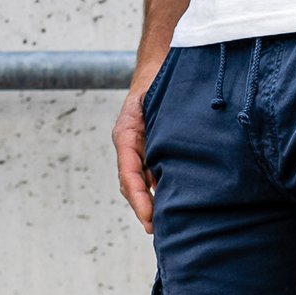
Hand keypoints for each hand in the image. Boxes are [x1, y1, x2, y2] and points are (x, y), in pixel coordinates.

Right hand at [112, 72, 157, 233]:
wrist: (162, 64)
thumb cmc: (161, 81)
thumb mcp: (157, 104)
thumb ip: (159, 132)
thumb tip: (166, 167)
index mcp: (126, 134)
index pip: (129, 174)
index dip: (139, 198)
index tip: (150, 219)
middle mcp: (129, 144)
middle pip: (131, 184)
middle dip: (143, 208)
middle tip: (157, 230)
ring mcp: (137, 148)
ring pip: (138, 183)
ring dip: (149, 204)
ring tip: (163, 225)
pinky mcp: (149, 150)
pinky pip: (149, 176)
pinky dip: (157, 193)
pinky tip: (169, 206)